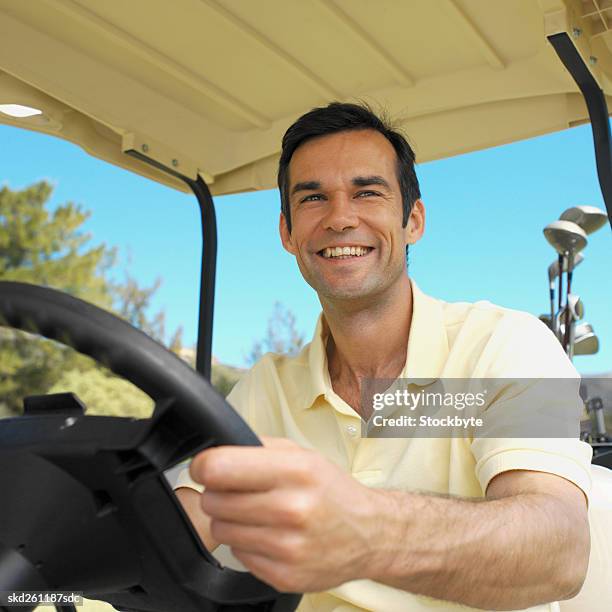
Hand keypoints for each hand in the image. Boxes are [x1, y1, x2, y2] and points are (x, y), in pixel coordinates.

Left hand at [189, 437, 380, 591]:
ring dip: (230, 519)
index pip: (220, 468)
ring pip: (220, 530)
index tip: (206, 467)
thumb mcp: (302, 455)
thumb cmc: (331, 490)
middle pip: (214, 500)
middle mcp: (291, 509)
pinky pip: (237, 554)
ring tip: (257, 513)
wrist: (369, 533)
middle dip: (219, 492)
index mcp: (295, 471)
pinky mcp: (283, 576)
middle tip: (239, 490)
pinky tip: (269, 534)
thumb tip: (215, 451)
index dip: (204, 466)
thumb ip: (258, 447)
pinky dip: (246, 543)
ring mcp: (287, 547)